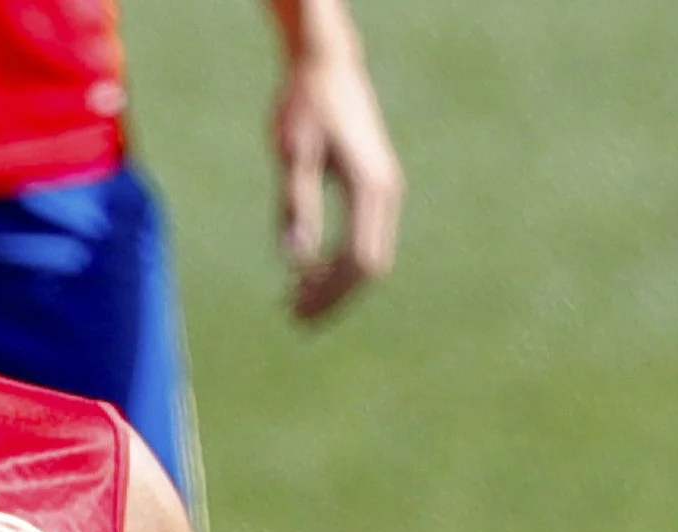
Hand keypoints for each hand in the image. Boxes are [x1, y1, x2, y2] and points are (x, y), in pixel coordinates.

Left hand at [267, 39, 403, 322]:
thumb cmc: (305, 106)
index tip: (293, 308)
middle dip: (333, 298)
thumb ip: (296, 205)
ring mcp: (384, 191)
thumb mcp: (292, 155)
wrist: (326, 67)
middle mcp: (386, 193)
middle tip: (292, 319)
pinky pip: (364, 239)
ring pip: (370, 257)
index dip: (327, 292)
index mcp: (370, 187)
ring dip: (335, 285)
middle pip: (369, 267)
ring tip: (294, 304)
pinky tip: (306, 273)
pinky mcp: (374, 188)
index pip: (358, 259)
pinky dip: (339, 264)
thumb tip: (294, 259)